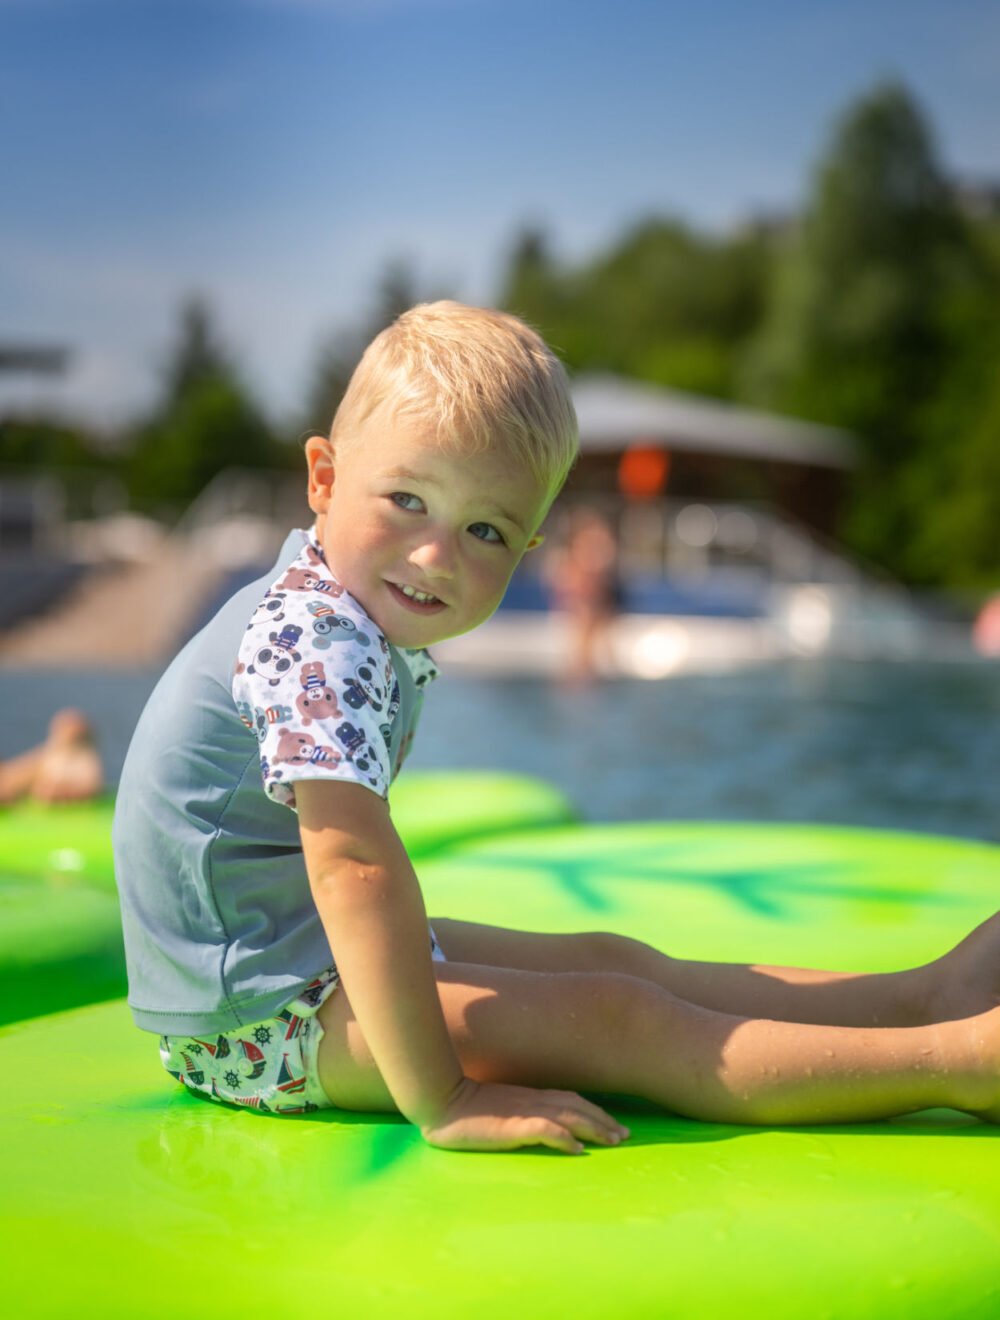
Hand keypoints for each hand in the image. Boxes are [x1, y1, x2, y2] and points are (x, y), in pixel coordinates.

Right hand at [418, 1076, 629, 1154]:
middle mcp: (532, 1100)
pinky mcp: (511, 1126)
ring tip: (614, 1140)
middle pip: (577, 1106)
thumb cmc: (463, 1106)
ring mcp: (522, 1111)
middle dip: (603, 1120)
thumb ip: (518, 1115)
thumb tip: (544, 1129)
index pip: (570, 1100)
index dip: (594, 1111)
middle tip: (626, 1135)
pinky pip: (543, 1129)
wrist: (439, 1098)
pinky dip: (563, 1137)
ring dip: (593, 1127)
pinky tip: (576, 1148)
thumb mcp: (497, 1108)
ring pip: (568, 1115)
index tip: (614, 1125)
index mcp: (529, 1096)